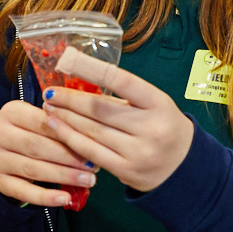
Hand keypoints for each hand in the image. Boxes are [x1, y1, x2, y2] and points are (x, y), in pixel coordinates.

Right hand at [0, 98, 95, 207]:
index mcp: (10, 111)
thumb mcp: (39, 119)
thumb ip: (59, 122)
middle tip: (94, 166)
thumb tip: (91, 137)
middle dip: (70, 157)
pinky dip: (46, 197)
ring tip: (88, 180)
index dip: (69, 133)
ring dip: (64, 176)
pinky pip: (24, 192)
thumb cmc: (31, 130)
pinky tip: (66, 199)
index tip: (93, 144)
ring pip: (34, 169)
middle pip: (38, 146)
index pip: (44, 122)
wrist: (3, 150)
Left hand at [39, 46, 194, 192]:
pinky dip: (70, 138)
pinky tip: (56, 128)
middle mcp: (151, 127)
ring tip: (49, 108)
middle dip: (70, 99)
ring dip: (65, 118)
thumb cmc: (162, 126)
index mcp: (159, 103)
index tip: (68, 61)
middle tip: (50, 92)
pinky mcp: (126, 170)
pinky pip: (91, 152)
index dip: (92, 69)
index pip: (122, 81)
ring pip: (92, 131)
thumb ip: (124, 97)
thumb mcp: (154, 104)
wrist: (183, 167)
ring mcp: (139, 151)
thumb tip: (79, 84)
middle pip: (100, 109)